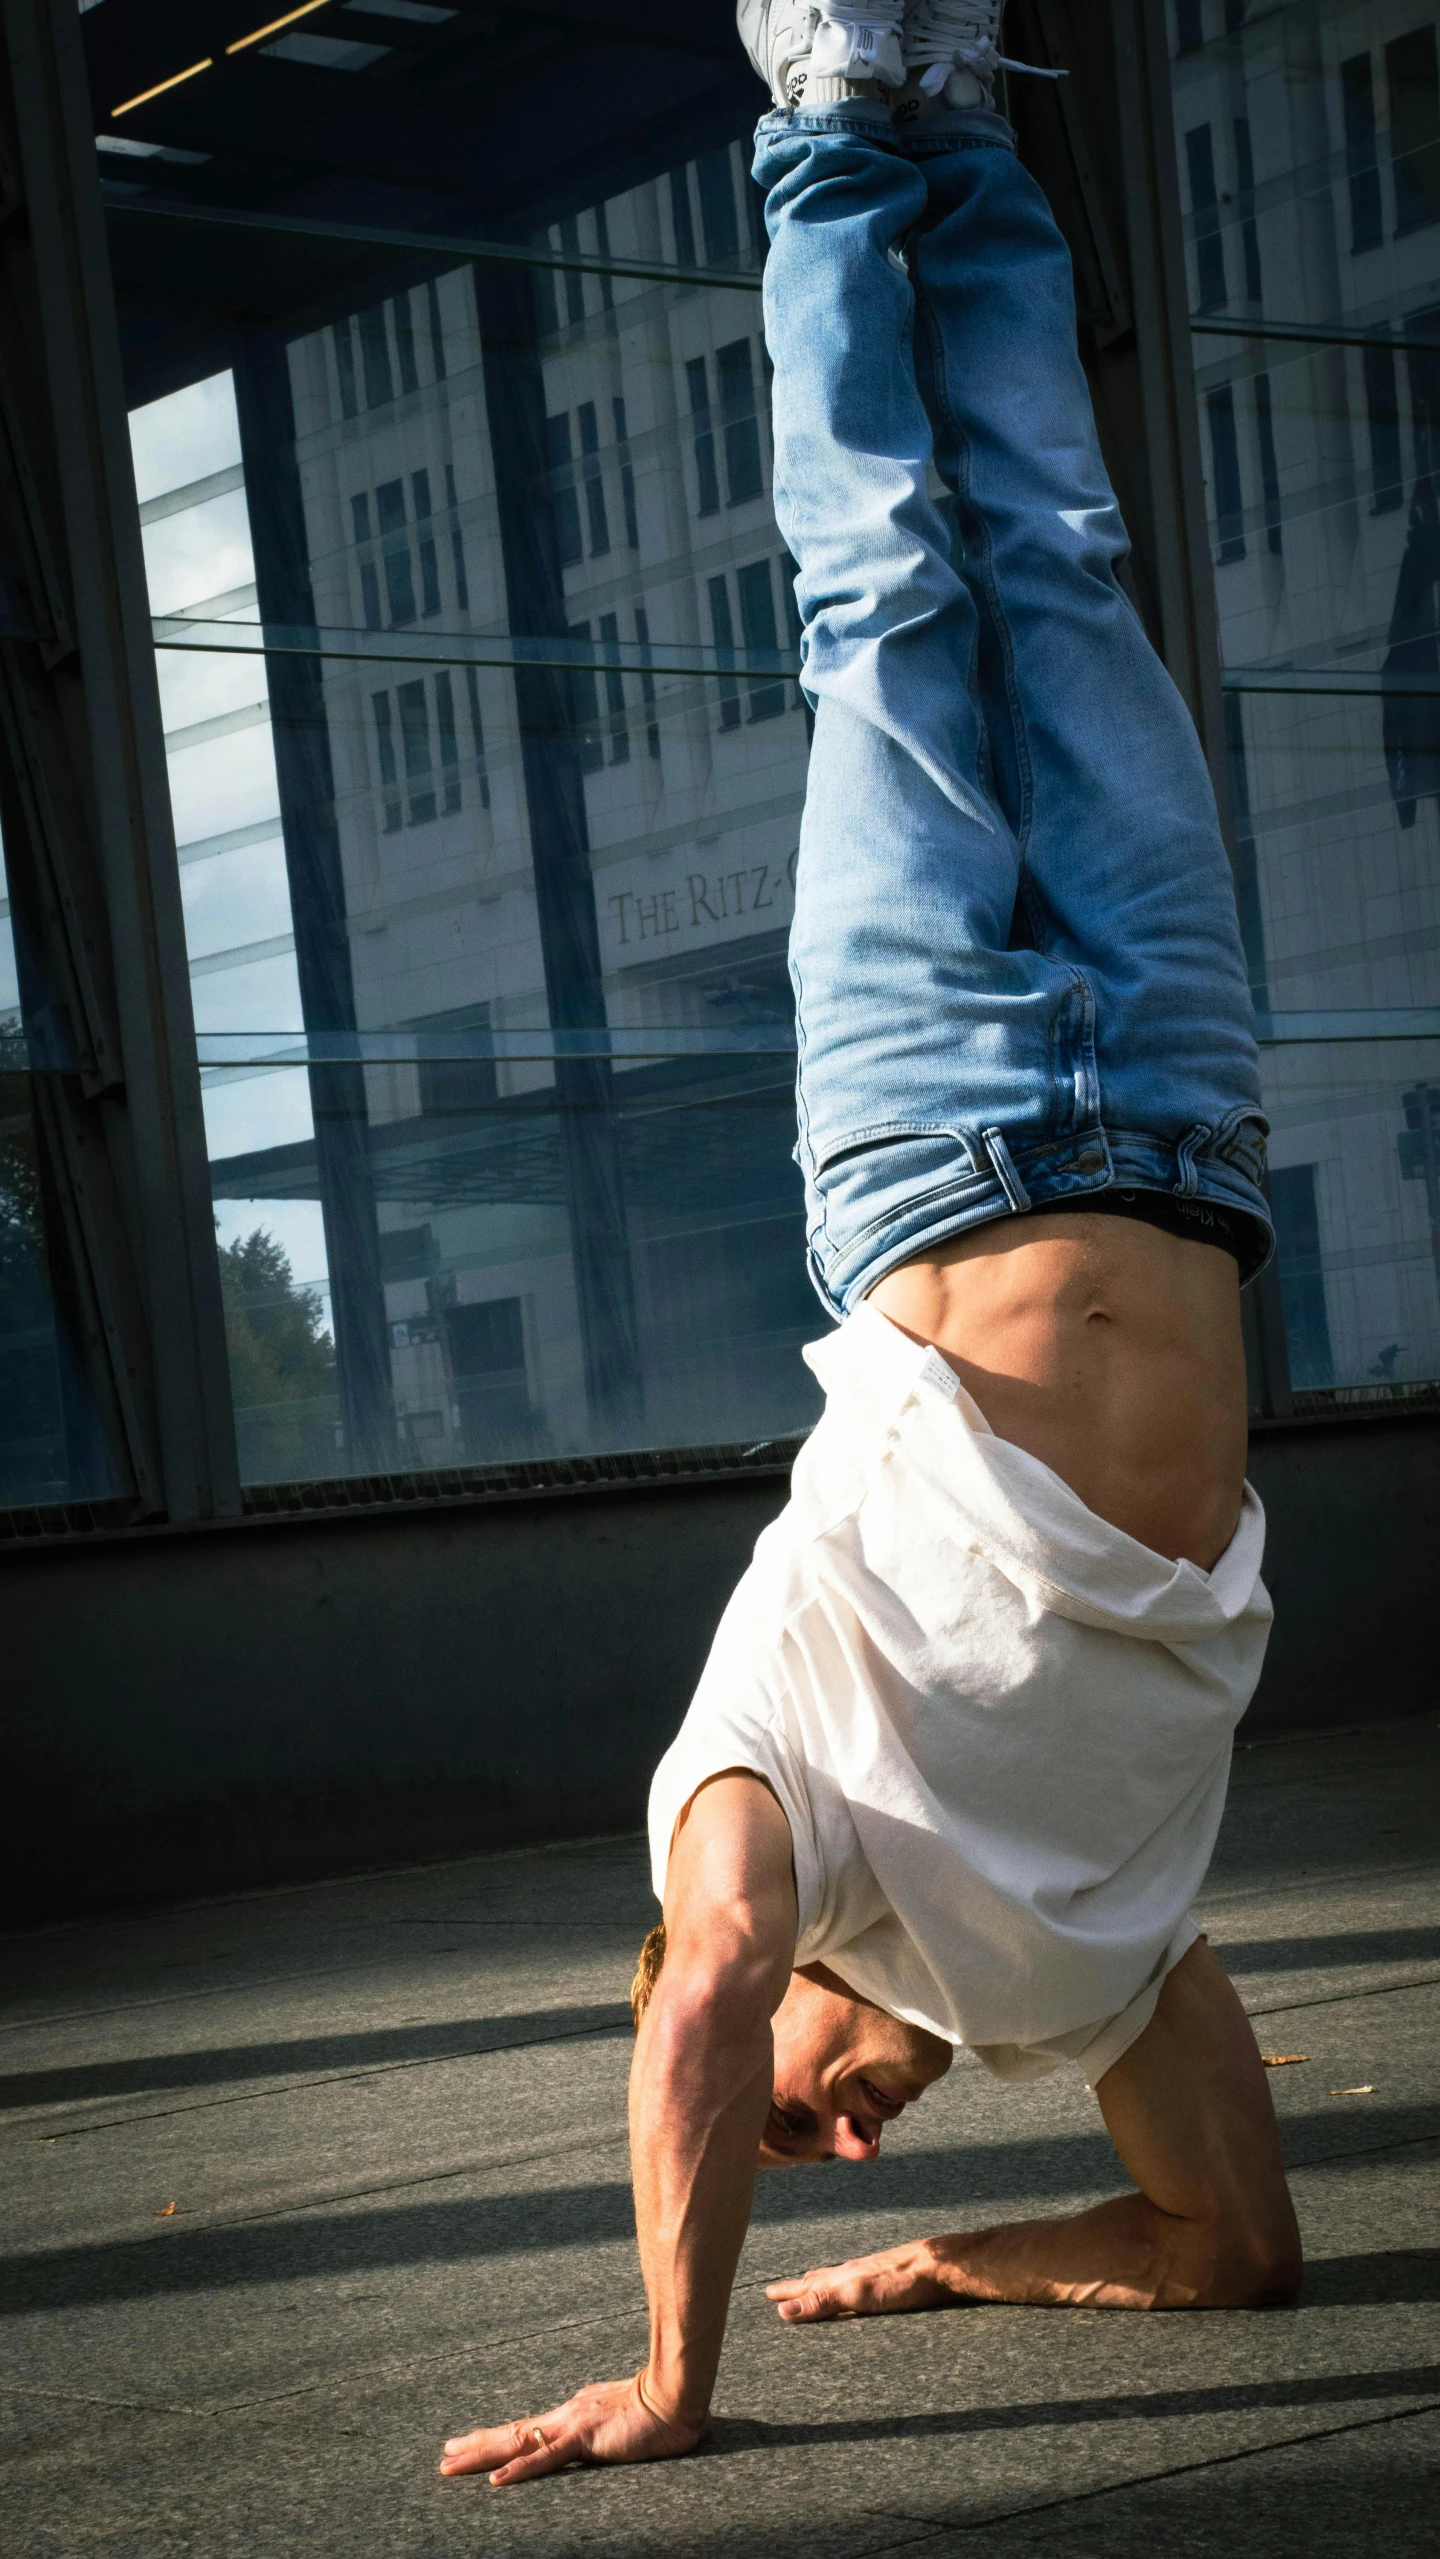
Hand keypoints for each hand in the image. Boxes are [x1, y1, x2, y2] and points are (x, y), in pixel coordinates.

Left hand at [438, 2372, 703, 2487]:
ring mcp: (572, 2425)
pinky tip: (496, 2481)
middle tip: (445, 2455)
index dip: (498, 2438)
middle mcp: (566, 2415)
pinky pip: (545, 2459)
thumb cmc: (658, 2408)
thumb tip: (596, 2435)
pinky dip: (519, 2470)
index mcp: (574, 2413)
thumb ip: (604, 2427)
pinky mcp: (584, 2438)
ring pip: (517, 2443)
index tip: (471, 2443)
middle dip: (476, 2445)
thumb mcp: (621, 2419)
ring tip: (451, 2463)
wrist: (676, 2395)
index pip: (528, 2430)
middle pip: (513, 2434)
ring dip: (481, 2454)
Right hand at [766, 2238, 958, 2322]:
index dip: (787, 2292)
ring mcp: (872, 2274)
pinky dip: (843, 2285)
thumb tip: (783, 2310)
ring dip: (819, 2284)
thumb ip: (822, 2300)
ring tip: (810, 2284)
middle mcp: (854, 2272)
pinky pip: (856, 2281)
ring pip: (837, 2278)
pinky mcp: (890, 2279)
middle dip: (797, 2286)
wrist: (941, 2266)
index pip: (807, 2286)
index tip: (766, 2294)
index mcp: (842, 2277)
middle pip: (819, 2279)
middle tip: (778, 2288)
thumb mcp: (857, 2294)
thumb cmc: (901, 2281)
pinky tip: (853, 2288)